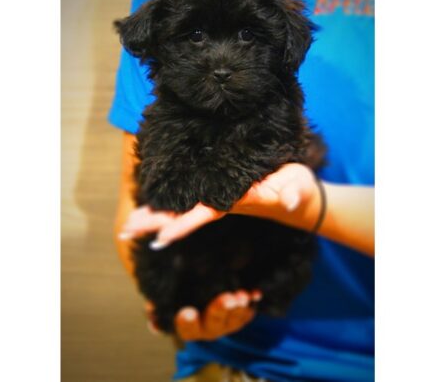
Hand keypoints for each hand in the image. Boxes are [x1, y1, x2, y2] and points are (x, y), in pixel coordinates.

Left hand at [119, 163, 320, 248]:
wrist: (299, 198)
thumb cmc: (299, 191)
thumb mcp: (299, 189)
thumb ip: (295, 194)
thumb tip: (290, 201)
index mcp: (236, 201)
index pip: (203, 213)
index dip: (182, 224)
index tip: (157, 237)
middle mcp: (222, 203)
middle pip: (184, 214)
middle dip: (155, 223)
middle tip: (125, 232)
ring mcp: (219, 199)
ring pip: (182, 209)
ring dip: (156, 216)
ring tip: (129, 224)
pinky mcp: (220, 193)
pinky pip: (190, 200)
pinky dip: (170, 205)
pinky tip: (153, 207)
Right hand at [146, 290, 261, 340]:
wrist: (206, 284)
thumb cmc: (182, 287)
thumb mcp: (169, 289)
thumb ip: (158, 297)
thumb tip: (151, 305)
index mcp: (187, 324)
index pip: (184, 327)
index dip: (185, 322)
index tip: (187, 311)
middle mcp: (206, 327)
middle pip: (212, 324)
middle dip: (219, 311)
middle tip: (226, 298)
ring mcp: (224, 323)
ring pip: (232, 321)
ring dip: (238, 309)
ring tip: (241, 295)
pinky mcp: (240, 316)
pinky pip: (248, 312)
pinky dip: (252, 302)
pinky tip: (255, 293)